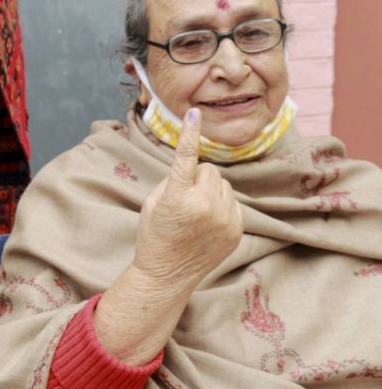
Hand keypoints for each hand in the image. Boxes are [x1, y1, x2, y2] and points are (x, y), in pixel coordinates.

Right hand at [132, 108, 242, 287]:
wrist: (166, 275)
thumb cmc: (154, 236)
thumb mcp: (153, 203)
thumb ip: (173, 180)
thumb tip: (195, 168)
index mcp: (178, 198)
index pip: (186, 157)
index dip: (189, 133)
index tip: (195, 112)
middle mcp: (205, 206)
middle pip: (209, 170)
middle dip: (196, 178)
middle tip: (183, 198)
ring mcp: (225, 219)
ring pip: (223, 185)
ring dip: (210, 191)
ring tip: (195, 213)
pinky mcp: (236, 229)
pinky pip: (232, 202)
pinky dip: (220, 206)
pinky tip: (206, 224)